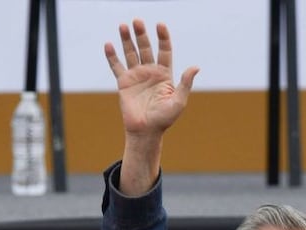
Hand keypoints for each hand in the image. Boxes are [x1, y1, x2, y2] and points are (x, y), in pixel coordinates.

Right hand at [105, 19, 198, 139]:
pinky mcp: (124, 83)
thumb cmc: (164, 119)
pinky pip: (116, 66)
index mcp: (164, 74)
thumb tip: (195, 67)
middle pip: (146, 48)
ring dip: (127, 40)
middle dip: (142, 34)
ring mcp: (136, 76)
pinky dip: (112, 56)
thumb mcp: (179, 101)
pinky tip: (109, 45)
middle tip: (137, 21)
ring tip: (123, 26)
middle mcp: (150, 72)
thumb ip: (185, 83)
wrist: (146, 131)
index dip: (163, 38)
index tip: (160, 25)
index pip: (164, 51)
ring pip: (131, 53)